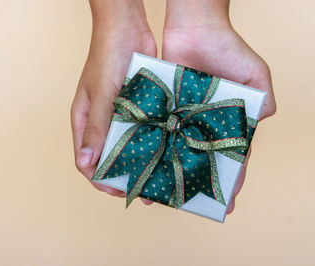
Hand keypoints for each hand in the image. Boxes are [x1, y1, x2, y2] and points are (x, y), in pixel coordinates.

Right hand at [71, 0, 155, 202]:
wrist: (127, 28)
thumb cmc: (107, 57)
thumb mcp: (101, 95)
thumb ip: (96, 129)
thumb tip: (86, 163)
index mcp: (83, 121)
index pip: (85, 160)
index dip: (99, 179)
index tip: (118, 191)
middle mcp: (100, 122)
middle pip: (107, 157)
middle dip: (121, 176)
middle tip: (143, 191)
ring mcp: (118, 116)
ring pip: (126, 147)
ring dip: (137, 163)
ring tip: (155, 178)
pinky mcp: (136, 108)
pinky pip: (141, 132)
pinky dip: (149, 145)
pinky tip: (163, 154)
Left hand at [162, 0, 275, 212]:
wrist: (194, 28)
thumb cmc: (228, 47)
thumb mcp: (255, 73)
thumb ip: (262, 98)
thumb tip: (264, 119)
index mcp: (228, 121)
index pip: (231, 156)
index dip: (230, 178)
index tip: (227, 201)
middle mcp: (204, 123)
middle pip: (202, 159)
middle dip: (199, 182)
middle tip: (194, 204)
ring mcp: (183, 118)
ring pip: (178, 150)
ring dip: (173, 171)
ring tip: (166, 193)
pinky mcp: (163, 109)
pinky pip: (159, 132)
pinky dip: (156, 149)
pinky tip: (150, 165)